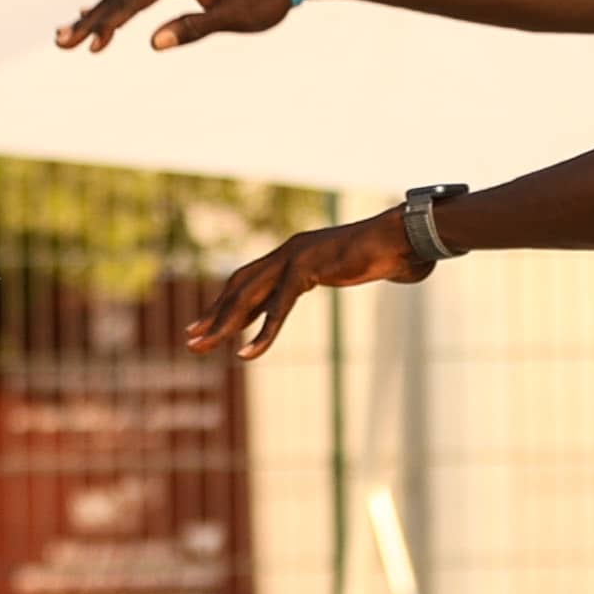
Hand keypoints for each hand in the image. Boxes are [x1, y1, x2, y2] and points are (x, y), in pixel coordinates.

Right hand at [58, 0, 301, 55]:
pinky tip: (93, 13)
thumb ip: (192, 29)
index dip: (109, 23)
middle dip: (93, 20)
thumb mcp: (231, 17)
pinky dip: (119, 4)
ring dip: (100, 14)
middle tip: (61, 42)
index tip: (88, 44)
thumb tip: (153, 44)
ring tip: (68, 36)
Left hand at [176, 209, 422, 360]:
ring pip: (248, 296)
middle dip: (214, 314)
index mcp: (292, 254)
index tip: (203, 325)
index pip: (247, 281)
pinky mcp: (307, 268)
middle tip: (190, 340)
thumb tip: (329, 279)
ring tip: (205, 347)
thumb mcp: (345, 270)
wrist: (402, 239)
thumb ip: (328, 275)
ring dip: (225, 324)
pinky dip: (262, 332)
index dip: (224, 304)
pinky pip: (278, 307)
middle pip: (238, 287)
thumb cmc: (382, 254)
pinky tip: (247, 354)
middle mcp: (287, 252)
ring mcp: (294, 257)